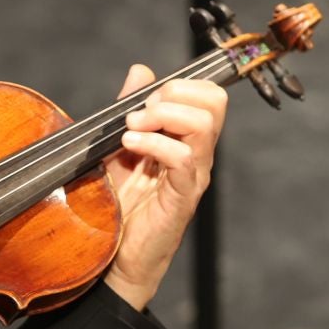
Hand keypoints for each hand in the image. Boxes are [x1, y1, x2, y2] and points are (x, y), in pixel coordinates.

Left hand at [100, 65, 228, 310]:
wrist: (114, 258)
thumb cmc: (120, 207)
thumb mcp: (119, 147)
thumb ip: (131, 108)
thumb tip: (141, 70)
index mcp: (186, 140)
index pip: (208, 96)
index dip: (181, 86)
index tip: (145, 101)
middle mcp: (197, 155)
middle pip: (214, 102)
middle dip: (173, 95)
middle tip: (139, 115)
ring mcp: (192, 176)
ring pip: (203, 125)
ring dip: (162, 117)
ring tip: (131, 132)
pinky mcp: (182, 198)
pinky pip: (183, 159)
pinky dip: (154, 144)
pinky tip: (129, 148)